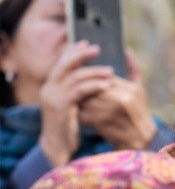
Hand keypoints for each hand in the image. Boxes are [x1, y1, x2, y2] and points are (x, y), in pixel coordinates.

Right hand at [39, 41, 113, 166]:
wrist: (59, 146)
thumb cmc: (70, 124)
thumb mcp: (74, 104)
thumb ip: (80, 89)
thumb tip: (97, 73)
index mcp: (52, 86)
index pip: (60, 62)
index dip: (73, 51)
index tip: (86, 42)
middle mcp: (49, 89)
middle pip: (64, 65)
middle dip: (81, 55)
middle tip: (98, 49)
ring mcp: (53, 98)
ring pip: (74, 77)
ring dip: (93, 72)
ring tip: (110, 70)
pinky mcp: (62, 108)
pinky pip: (79, 92)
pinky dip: (93, 86)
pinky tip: (105, 84)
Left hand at [78, 50, 155, 149]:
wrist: (141, 141)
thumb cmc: (139, 112)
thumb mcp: (140, 90)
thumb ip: (133, 68)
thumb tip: (125, 49)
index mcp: (130, 89)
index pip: (103, 74)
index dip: (91, 72)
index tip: (82, 71)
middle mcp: (121, 99)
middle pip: (92, 85)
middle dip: (81, 83)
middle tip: (70, 80)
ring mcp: (110, 112)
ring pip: (84, 97)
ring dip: (76, 96)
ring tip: (71, 93)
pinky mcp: (100, 123)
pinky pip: (82, 111)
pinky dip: (76, 109)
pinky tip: (75, 108)